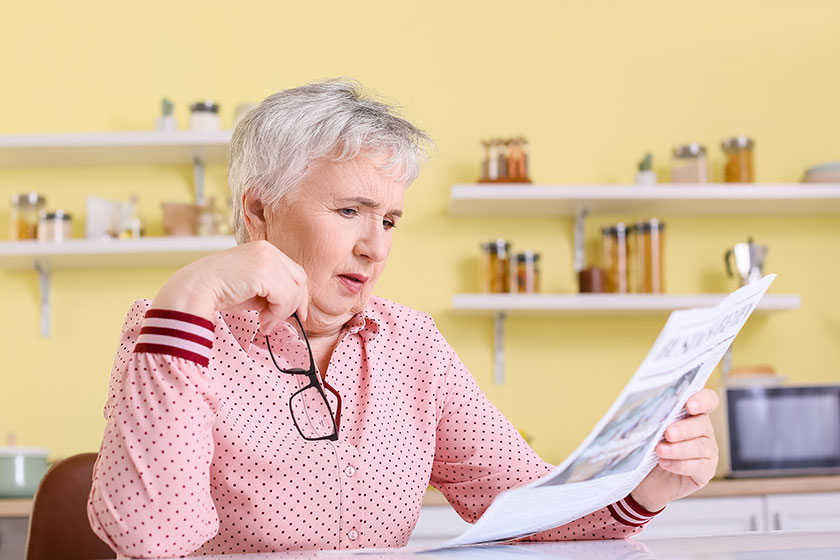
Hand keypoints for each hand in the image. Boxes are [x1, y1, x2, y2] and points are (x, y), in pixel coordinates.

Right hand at [151, 240, 308, 331]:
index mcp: (265, 250)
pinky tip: (262, 320)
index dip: (299, 295)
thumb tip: (292, 309)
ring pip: (294, 290)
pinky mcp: (263, 272)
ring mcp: (266, 259)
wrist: (194, 289)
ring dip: (283, 313)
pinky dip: (278, 314)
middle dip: (294, 305)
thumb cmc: (220, 291)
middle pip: (299, 280)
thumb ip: (272, 291)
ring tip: (265, 323)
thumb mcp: (252, 287)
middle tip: (277, 322)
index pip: (295, 272)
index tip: (298, 314)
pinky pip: (284, 297)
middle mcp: (268, 250)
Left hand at [630, 388, 719, 511]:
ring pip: (700, 446)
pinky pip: (698, 466)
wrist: (645, 480)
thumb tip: (642, 408)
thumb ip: (653, 418)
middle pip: (703, 424)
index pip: (708, 400)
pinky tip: (665, 463)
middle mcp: (703, 431)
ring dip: (679, 448)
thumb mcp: (648, 431)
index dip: (702, 400)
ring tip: (660, 450)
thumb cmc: (647, 449)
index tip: (689, 406)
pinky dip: (680, 464)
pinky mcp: (705, 471)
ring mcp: (707, 451)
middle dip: (684, 428)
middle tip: (668, 433)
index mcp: (692, 414)